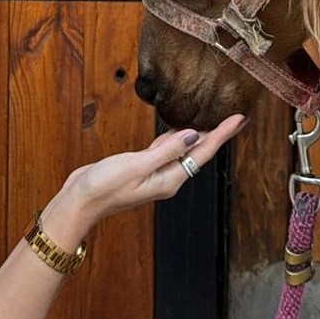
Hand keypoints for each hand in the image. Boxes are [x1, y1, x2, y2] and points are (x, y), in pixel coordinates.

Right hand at [39, 113, 247, 246]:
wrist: (80, 201)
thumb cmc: (104, 186)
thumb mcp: (137, 166)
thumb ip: (165, 150)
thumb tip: (192, 135)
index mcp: (170, 179)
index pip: (203, 153)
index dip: (222, 134)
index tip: (239, 118)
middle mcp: (168, 177)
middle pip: (199, 152)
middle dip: (218, 135)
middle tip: (236, 117)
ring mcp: (156, 173)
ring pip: (184, 151)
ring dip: (200, 135)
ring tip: (215, 120)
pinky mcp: (143, 167)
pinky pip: (167, 149)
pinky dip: (177, 137)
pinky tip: (180, 128)